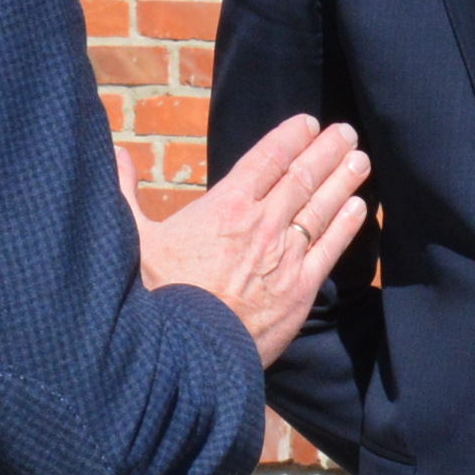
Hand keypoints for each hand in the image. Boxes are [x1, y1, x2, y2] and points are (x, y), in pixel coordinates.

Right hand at [137, 115, 370, 366]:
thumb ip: (125, 192)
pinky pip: (330, 249)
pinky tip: (360, 208)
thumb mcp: (134, 238)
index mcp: (224, 206)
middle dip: (326, 151)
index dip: (290, 137)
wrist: (186, 352)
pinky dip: (347, 226)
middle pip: (302, 177)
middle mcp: (262, 224)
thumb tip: (114, 155)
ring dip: (344, 181)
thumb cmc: (156, 295)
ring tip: (360, 160)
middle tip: (346, 133)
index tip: (309, 122)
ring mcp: (285, 256)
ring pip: (322, 208)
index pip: (266, 159)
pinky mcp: (300, 289)